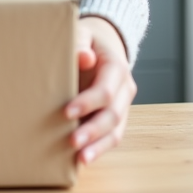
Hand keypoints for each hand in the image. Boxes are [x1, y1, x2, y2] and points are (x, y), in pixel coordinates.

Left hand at [64, 16, 135, 165]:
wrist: (102, 45)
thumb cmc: (87, 41)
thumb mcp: (83, 33)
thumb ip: (80, 43)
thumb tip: (83, 58)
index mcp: (117, 68)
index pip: (106, 90)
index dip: (88, 103)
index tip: (67, 112)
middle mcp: (125, 90)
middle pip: (113, 115)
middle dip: (93, 130)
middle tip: (72, 141)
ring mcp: (123, 106)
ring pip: (116, 131)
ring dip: (98, 146)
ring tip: (81, 159)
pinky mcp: (115, 118)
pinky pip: (111, 136)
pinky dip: (98, 148)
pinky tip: (82, 159)